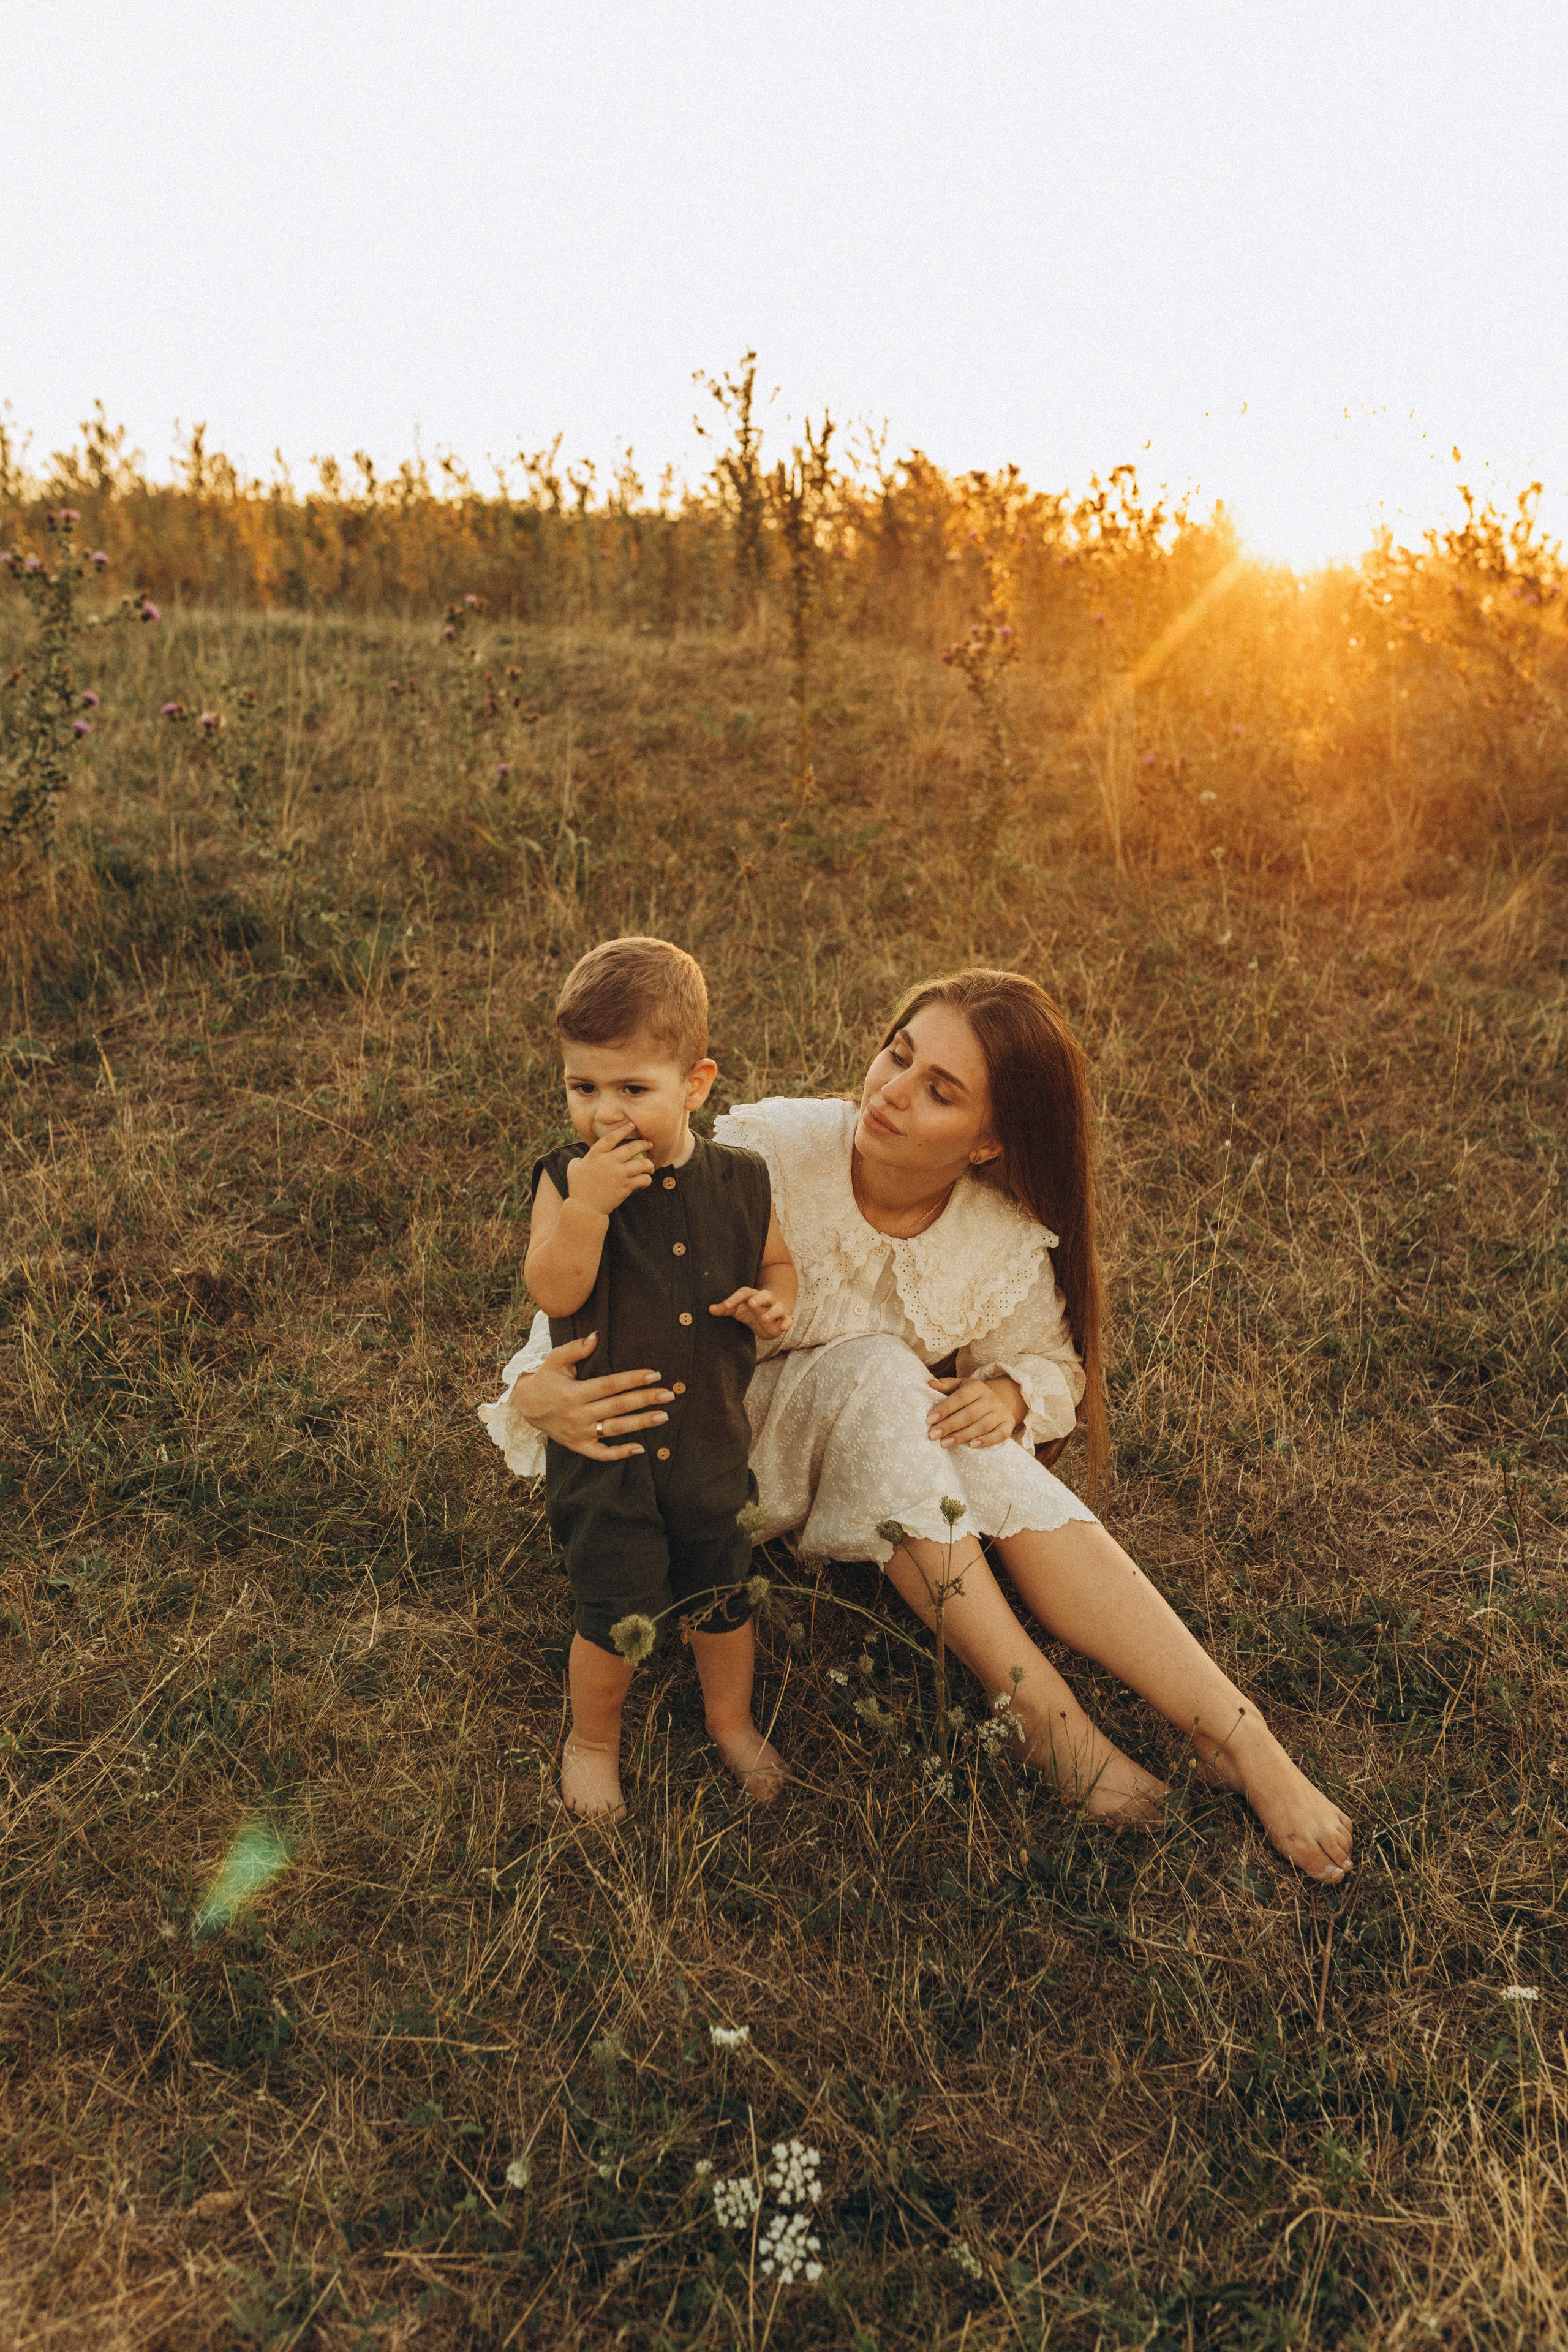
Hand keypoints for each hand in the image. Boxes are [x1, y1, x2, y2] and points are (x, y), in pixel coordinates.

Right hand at [513, 1333, 672, 1460]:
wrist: (526, 1407)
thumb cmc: (546, 1379)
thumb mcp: (555, 1360)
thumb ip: (575, 1348)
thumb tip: (597, 1336)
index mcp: (574, 1392)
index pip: (610, 1385)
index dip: (633, 1379)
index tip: (655, 1374)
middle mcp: (578, 1414)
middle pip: (618, 1406)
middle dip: (645, 1400)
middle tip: (669, 1395)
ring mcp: (579, 1433)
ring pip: (615, 1429)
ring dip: (641, 1423)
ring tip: (663, 1416)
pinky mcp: (579, 1446)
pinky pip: (602, 1454)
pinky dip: (620, 1453)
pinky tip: (640, 1448)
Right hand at [565, 1134, 653, 1218]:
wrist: (585, 1209)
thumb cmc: (578, 1189)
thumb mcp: (573, 1170)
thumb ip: (578, 1161)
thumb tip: (581, 1159)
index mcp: (595, 1154)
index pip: (612, 1137)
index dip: (623, 1130)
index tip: (632, 1125)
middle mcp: (608, 1161)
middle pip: (632, 1148)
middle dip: (643, 1144)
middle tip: (649, 1144)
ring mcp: (618, 1174)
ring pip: (641, 1164)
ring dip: (649, 1164)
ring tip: (650, 1166)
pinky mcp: (625, 1187)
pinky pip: (642, 1179)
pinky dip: (647, 1180)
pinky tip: (645, 1181)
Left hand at [709, 1287, 793, 1338]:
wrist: (771, 1314)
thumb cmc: (751, 1311)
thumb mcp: (738, 1309)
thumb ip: (725, 1309)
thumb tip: (709, 1309)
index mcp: (752, 1296)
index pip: (743, 1294)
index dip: (734, 1299)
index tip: (725, 1306)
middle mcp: (766, 1300)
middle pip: (764, 1295)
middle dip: (758, 1299)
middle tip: (750, 1304)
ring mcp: (776, 1309)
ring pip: (777, 1307)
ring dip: (772, 1312)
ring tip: (765, 1319)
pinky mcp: (783, 1319)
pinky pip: (787, 1319)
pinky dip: (787, 1322)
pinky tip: (783, 1327)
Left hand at [925, 1374, 1021, 1450]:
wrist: (996, 1402)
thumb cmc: (970, 1397)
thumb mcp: (959, 1387)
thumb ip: (945, 1386)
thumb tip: (930, 1384)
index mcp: (977, 1387)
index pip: (960, 1397)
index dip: (945, 1409)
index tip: (929, 1420)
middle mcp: (991, 1398)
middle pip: (969, 1414)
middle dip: (949, 1425)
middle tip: (933, 1435)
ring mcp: (1001, 1412)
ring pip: (982, 1426)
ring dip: (962, 1436)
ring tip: (945, 1443)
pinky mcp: (1008, 1425)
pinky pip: (999, 1435)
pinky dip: (986, 1441)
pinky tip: (971, 1445)